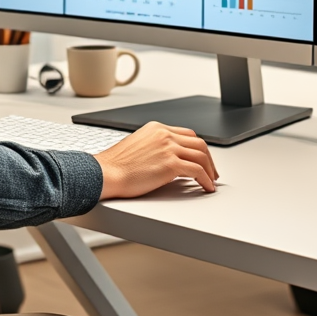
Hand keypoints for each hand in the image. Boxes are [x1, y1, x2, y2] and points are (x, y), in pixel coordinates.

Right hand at [94, 122, 217, 197]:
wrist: (105, 173)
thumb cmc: (115, 165)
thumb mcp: (137, 146)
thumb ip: (154, 147)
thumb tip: (168, 160)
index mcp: (156, 128)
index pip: (186, 134)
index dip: (197, 148)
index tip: (201, 159)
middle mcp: (164, 134)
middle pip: (198, 143)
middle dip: (208, 158)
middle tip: (211, 171)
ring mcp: (168, 147)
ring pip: (201, 155)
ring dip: (210, 170)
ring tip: (211, 181)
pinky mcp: (171, 164)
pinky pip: (197, 171)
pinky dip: (205, 179)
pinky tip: (206, 187)